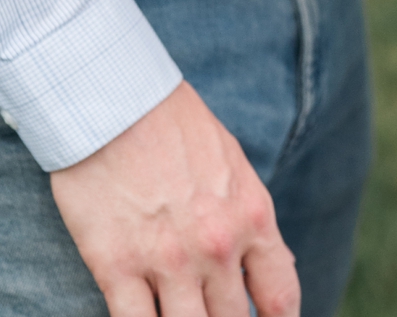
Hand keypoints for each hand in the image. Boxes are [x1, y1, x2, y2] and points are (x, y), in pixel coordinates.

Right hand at [52, 81, 297, 316]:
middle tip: (213, 315)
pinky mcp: (116, 267)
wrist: (116, 100)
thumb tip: (274, 270)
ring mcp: (167, 260)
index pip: (280, 296)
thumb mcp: (233, 165)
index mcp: (251, 216)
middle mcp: (217, 246)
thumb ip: (251, 221)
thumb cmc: (175, 126)